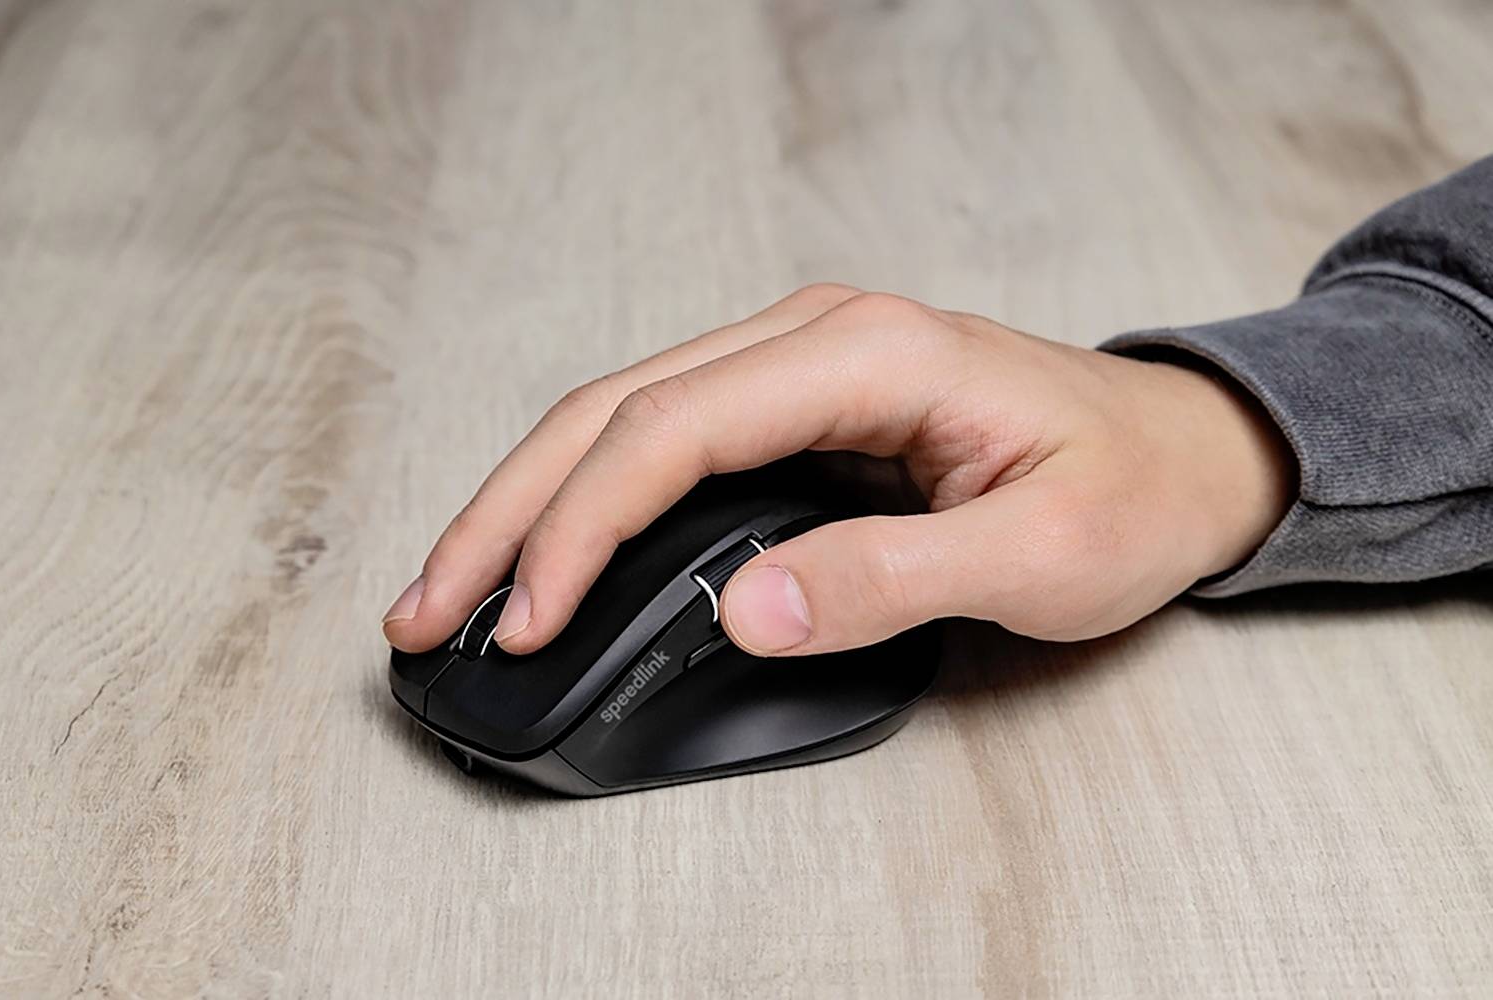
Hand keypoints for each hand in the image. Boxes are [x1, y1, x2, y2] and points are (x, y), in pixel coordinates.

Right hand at [383, 286, 1293, 654]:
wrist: (1180, 454)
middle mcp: (815, 337)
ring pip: (618, 416)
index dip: (583, 525)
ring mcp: (797, 363)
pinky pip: (660, 437)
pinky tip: (543, 546)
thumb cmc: (1127, 491)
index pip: (676, 427)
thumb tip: (743, 608)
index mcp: (869, 353)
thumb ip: (891, 580)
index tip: (529, 617)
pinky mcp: (793, 403)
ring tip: (454, 586)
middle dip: (508, 511)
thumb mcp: (1036, 554)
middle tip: (429, 606)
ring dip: (527, 501)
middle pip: (614, 410)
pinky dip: (585, 496)